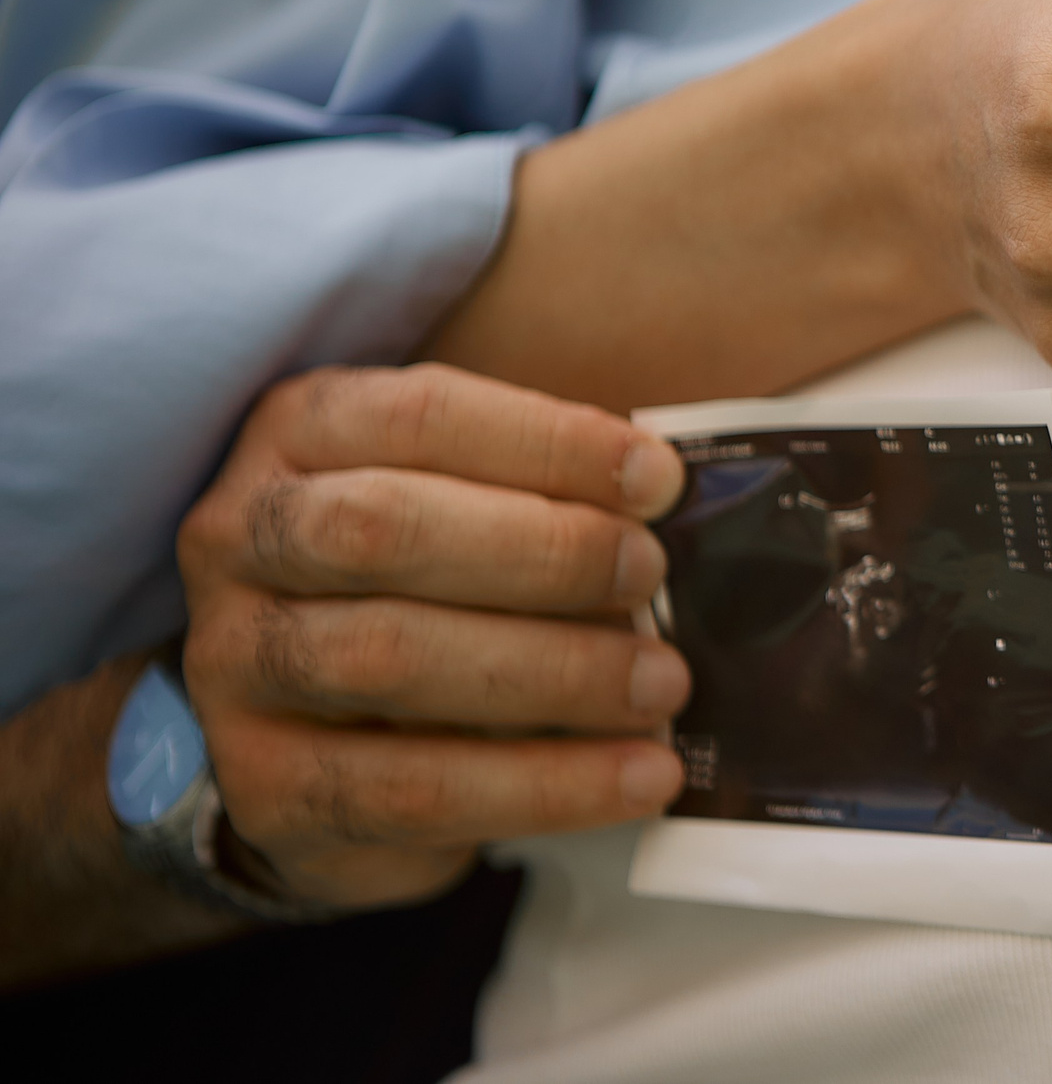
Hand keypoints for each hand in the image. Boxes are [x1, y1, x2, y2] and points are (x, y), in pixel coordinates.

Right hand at [175, 364, 690, 908]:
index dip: (546, 442)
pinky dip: (546, 785)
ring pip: (393, 658)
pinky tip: (638, 777)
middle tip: (650, 576)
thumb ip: (548, 487)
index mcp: (298, 434)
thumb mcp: (472, 501)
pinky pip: (415, 788)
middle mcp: (240, 540)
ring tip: (664, 686)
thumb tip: (665, 497)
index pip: (419, 416)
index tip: (658, 478)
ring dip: (555, 672)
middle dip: (541, 552)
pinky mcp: (266, 787)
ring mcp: (233, 666)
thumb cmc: (426, 579)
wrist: (315, 735)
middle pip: (382, 528)